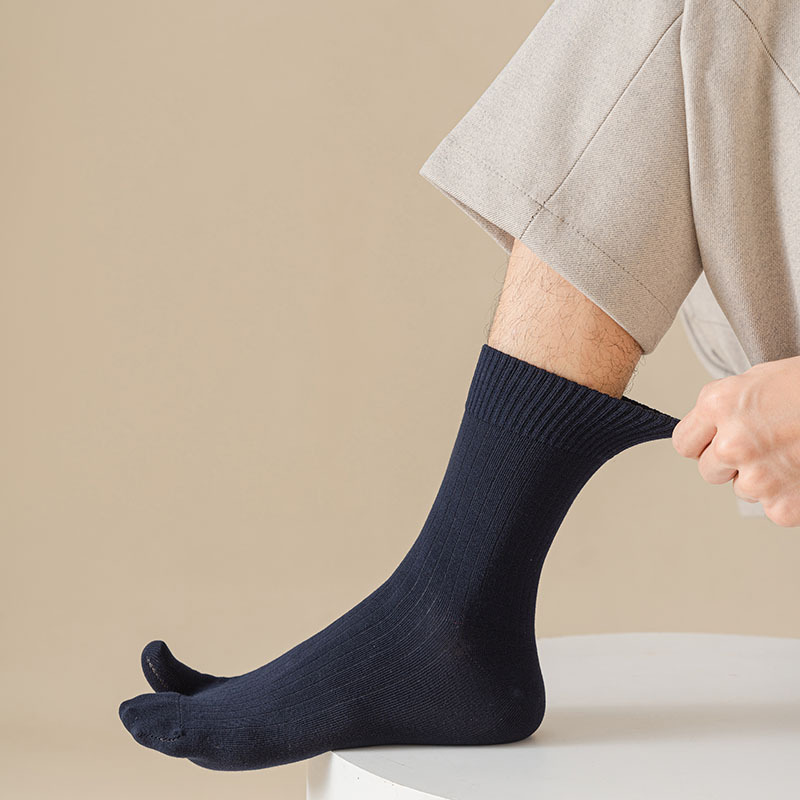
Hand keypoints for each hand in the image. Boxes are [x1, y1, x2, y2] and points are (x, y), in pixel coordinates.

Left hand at [671, 355, 799, 526]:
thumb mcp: (755, 381)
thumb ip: (723, 410)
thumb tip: (706, 431)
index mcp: (718, 406)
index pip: (684, 444)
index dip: (703, 444)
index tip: (718, 442)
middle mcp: (732, 443)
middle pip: (708, 471)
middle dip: (730, 463)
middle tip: (765, 445)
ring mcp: (757, 477)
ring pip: (741, 489)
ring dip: (761, 478)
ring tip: (792, 452)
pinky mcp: (783, 505)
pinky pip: (772, 507)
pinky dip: (788, 496)